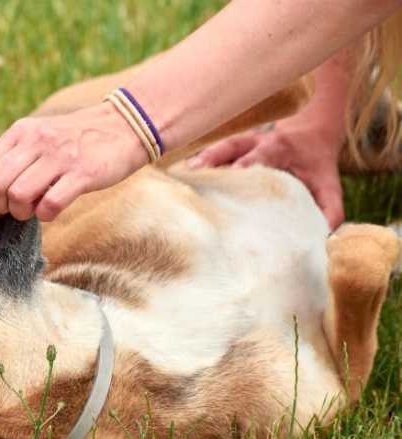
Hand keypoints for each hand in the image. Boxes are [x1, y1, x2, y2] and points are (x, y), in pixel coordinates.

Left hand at [0, 102, 147, 224]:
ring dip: (21, 213)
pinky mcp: (82, 174)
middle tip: (14, 211)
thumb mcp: (38, 136)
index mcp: (19, 132)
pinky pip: (50, 205)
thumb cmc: (75, 140)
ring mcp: (59, 157)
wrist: (124, 127)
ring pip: (18, 196)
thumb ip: (13, 156)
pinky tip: (51, 210)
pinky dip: (45, 215)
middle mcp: (35, 141)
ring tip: (33, 210)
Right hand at [187, 124, 344, 228]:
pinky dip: (191, 159)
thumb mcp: (330, 185)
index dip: (250, 161)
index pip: (264, 153)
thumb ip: (329, 209)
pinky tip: (174, 171)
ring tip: (180, 171)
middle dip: (216, 157)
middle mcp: (255, 141)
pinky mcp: (226, 147)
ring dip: (198, 158)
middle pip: (232, 146)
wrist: (307, 135)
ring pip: (215, 146)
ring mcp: (238, 142)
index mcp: (281, 147)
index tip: (238, 170)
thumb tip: (324, 238)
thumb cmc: (314, 167)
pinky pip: (205, 150)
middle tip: (197, 170)